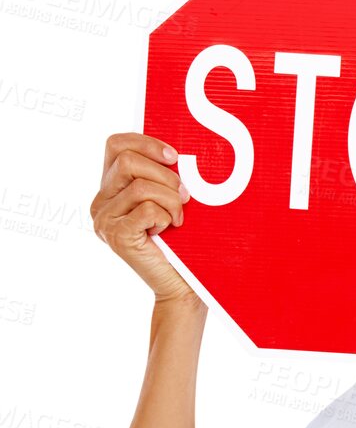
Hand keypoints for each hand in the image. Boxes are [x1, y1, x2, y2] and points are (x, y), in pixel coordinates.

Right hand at [91, 132, 197, 303]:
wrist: (181, 285)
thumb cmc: (179, 242)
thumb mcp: (166, 199)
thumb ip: (158, 175)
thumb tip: (174, 152)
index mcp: (109, 189)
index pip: (115, 145)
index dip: (145, 142)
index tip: (173, 156)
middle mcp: (100, 203)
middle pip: (128, 162)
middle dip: (165, 175)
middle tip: (184, 195)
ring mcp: (104, 221)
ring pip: (140, 186)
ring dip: (170, 199)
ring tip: (179, 218)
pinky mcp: (116, 237)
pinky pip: (147, 209)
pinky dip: (166, 216)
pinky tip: (168, 230)